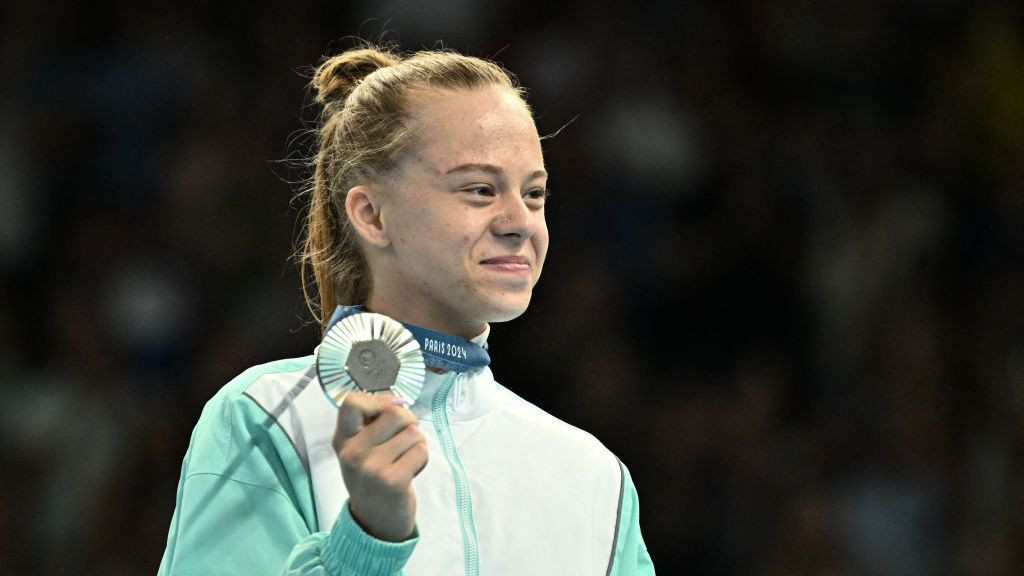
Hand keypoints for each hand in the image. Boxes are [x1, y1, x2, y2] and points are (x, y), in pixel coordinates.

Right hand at [332, 392, 427, 541]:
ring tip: (405, 460)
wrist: (375, 524)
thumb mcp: (359, 450)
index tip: (389, 410)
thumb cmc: (373, 479)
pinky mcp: (393, 481)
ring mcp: (372, 467)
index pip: (352, 402)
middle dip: (409, 422)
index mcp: (342, 440)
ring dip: (417, 443)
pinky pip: (421, 451)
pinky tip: (410, 472)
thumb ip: (372, 424)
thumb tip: (399, 400)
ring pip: (413, 432)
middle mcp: (353, 453)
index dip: (378, 400)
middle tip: (405, 440)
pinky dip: (422, 459)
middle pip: (395, 412)